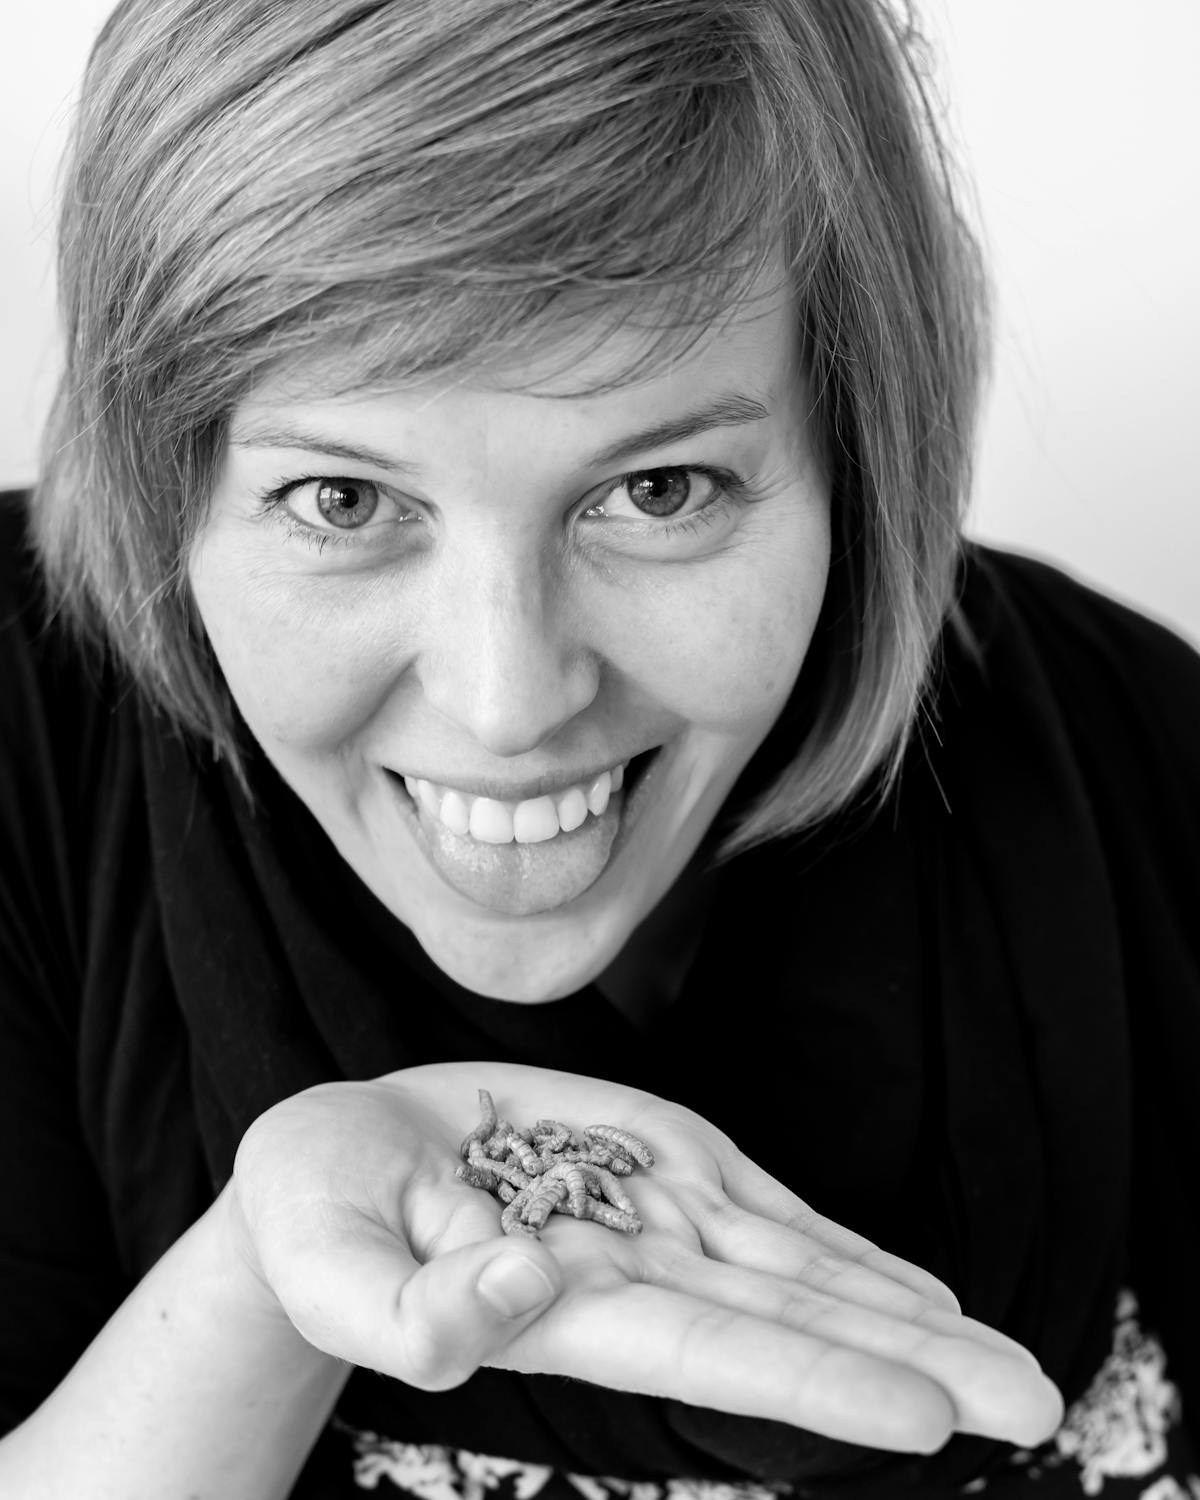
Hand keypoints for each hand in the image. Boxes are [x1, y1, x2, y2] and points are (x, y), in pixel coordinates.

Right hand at [224, 1062, 1062, 1454]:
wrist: (336, 1160)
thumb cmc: (311, 1219)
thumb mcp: (322, 1258)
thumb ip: (401, 1310)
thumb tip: (518, 1286)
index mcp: (555, 1306)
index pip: (705, 1351)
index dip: (814, 1378)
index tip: (927, 1417)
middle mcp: (627, 1273)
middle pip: (785, 1321)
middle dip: (910, 1362)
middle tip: (1033, 1402)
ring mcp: (646, 1216)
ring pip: (792, 1268)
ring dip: (901, 1310)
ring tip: (1002, 1356)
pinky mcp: (648, 1163)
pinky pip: (760, 1212)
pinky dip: (840, 1250)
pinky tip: (912, 1290)